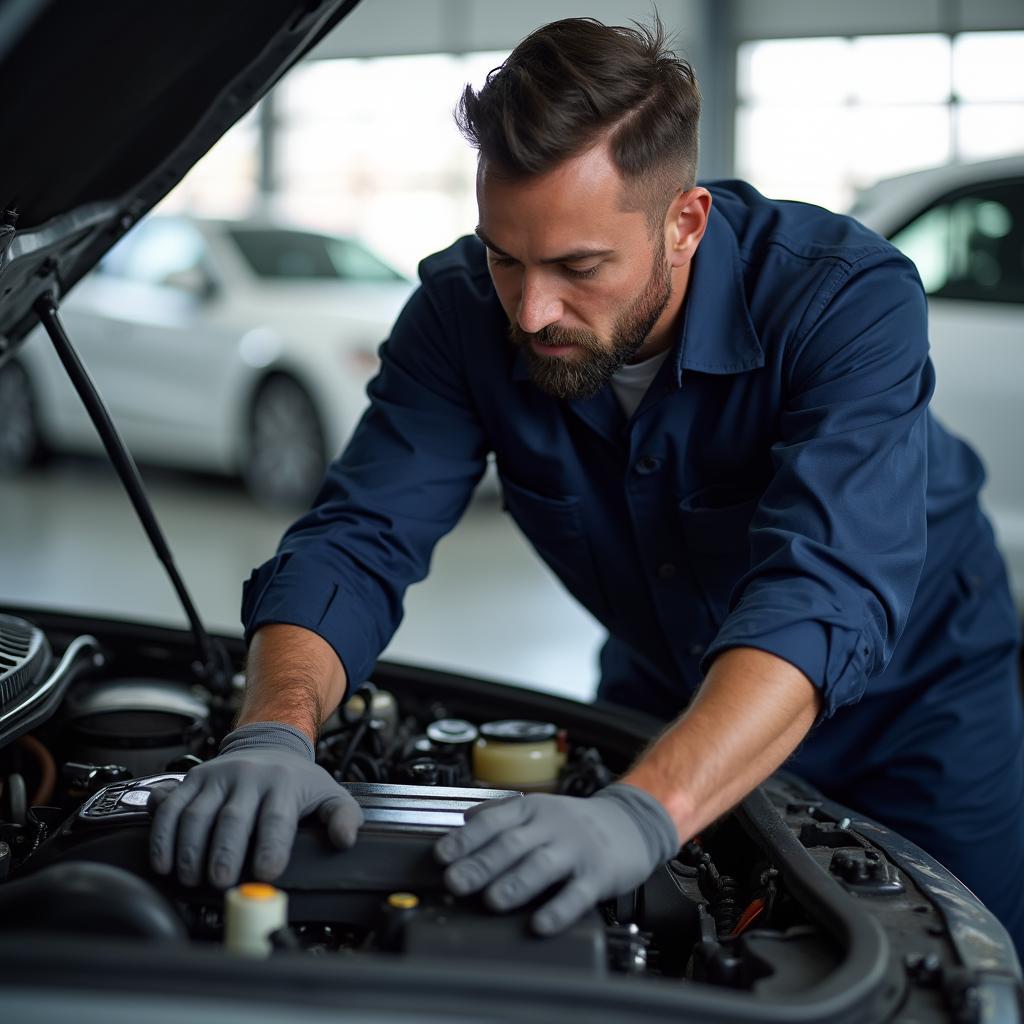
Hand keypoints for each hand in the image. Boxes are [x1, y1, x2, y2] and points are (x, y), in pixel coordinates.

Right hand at [148, 721, 363, 887]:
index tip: (267, 871)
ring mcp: (218, 777)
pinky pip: (172, 807)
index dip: (271, 846)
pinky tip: (164, 861)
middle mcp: (249, 777)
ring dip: (190, 849)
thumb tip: (345, 839)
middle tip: (221, 880)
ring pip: (197, 813)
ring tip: (192, 877)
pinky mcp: (194, 779)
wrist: (270, 743)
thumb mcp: (328, 793)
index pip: (277, 818)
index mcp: (284, 784)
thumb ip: (343, 817)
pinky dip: (163, 834)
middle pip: (233, 818)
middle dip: (225, 852)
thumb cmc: (297, 780)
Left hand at [435, 783, 679, 933]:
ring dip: (515, 883)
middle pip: (513, 844)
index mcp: (533, 810)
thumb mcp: (539, 809)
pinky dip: (558, 909)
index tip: (442, 856)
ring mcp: (576, 850)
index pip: (494, 821)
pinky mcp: (598, 874)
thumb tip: (464, 820)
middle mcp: (552, 826)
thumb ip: (502, 814)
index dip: (466, 838)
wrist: (632, 823)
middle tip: (456, 882)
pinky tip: (540, 923)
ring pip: (542, 865)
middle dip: (482, 864)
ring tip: (492, 900)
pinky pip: (577, 894)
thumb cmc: (577, 823)